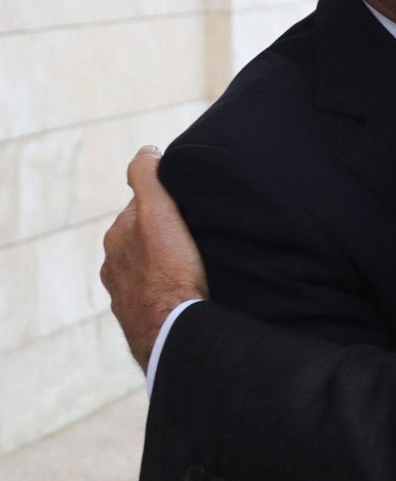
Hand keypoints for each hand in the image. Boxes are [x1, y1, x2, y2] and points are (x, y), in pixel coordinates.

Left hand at [100, 146, 207, 371]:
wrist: (172, 330)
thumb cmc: (169, 270)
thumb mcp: (158, 212)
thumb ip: (147, 177)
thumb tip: (146, 150)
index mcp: (117, 237)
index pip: (142, 207)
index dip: (167, 203)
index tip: (190, 207)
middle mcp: (114, 265)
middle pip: (144, 238)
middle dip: (165, 235)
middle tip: (198, 236)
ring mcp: (124, 295)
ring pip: (149, 269)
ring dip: (166, 265)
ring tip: (195, 266)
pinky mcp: (140, 320)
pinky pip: (155, 296)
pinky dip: (168, 290)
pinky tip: (187, 292)